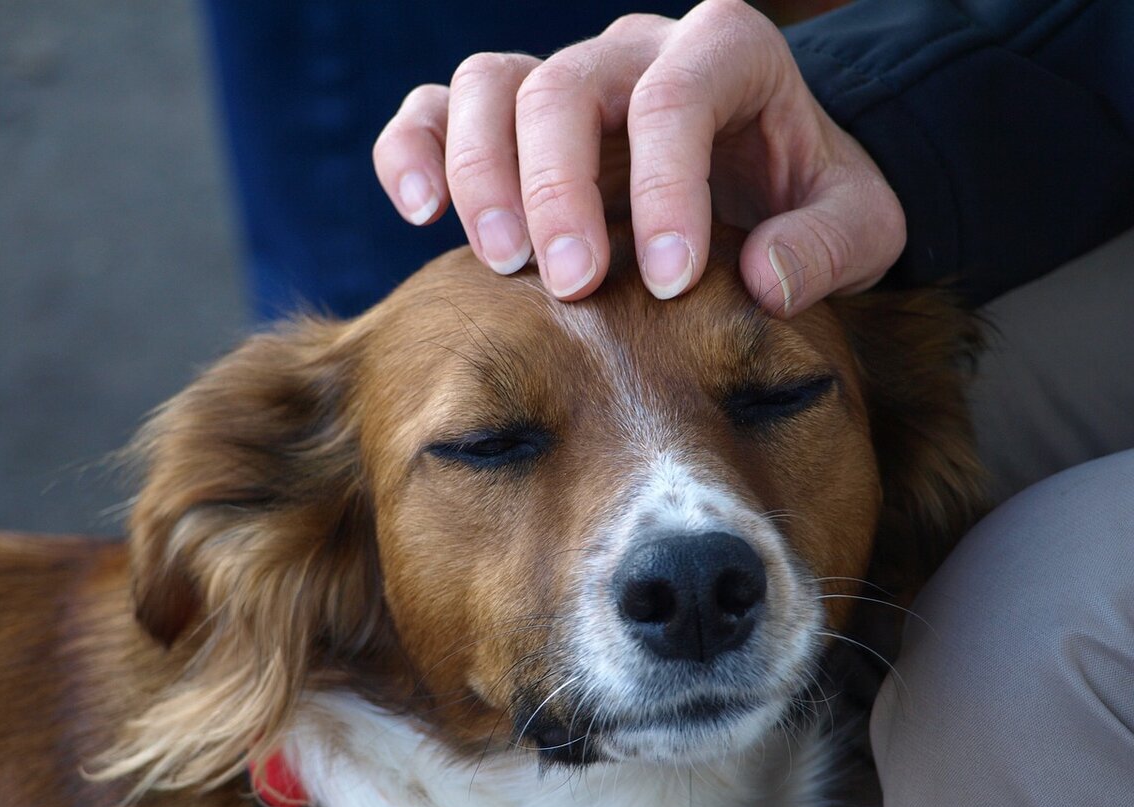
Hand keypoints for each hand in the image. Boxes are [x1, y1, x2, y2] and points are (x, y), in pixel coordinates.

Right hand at [372, 0, 904, 315]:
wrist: (766, 178)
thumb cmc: (809, 199)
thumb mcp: (859, 223)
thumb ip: (829, 245)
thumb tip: (763, 280)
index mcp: (728, 52)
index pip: (675, 97)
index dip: (664, 186)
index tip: (666, 281)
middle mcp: (635, 52)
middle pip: (563, 86)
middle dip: (557, 188)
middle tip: (569, 286)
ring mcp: (566, 77)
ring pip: (491, 84)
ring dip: (480, 173)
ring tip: (501, 263)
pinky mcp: (515, 118)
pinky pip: (439, 108)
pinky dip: (414, 149)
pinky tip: (419, 213)